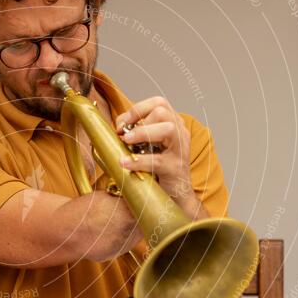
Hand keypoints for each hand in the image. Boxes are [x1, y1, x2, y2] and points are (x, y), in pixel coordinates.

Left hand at [115, 97, 204, 217]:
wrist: (175, 195)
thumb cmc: (157, 169)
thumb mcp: (147, 146)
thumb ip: (135, 134)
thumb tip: (117, 127)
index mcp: (173, 124)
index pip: (159, 103)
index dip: (137, 108)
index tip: (122, 123)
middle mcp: (180, 133)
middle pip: (163, 112)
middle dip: (138, 118)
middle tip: (124, 134)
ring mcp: (180, 150)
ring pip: (168, 129)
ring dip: (143, 132)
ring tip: (126, 141)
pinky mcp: (175, 168)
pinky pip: (157, 161)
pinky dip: (138, 161)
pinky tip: (124, 163)